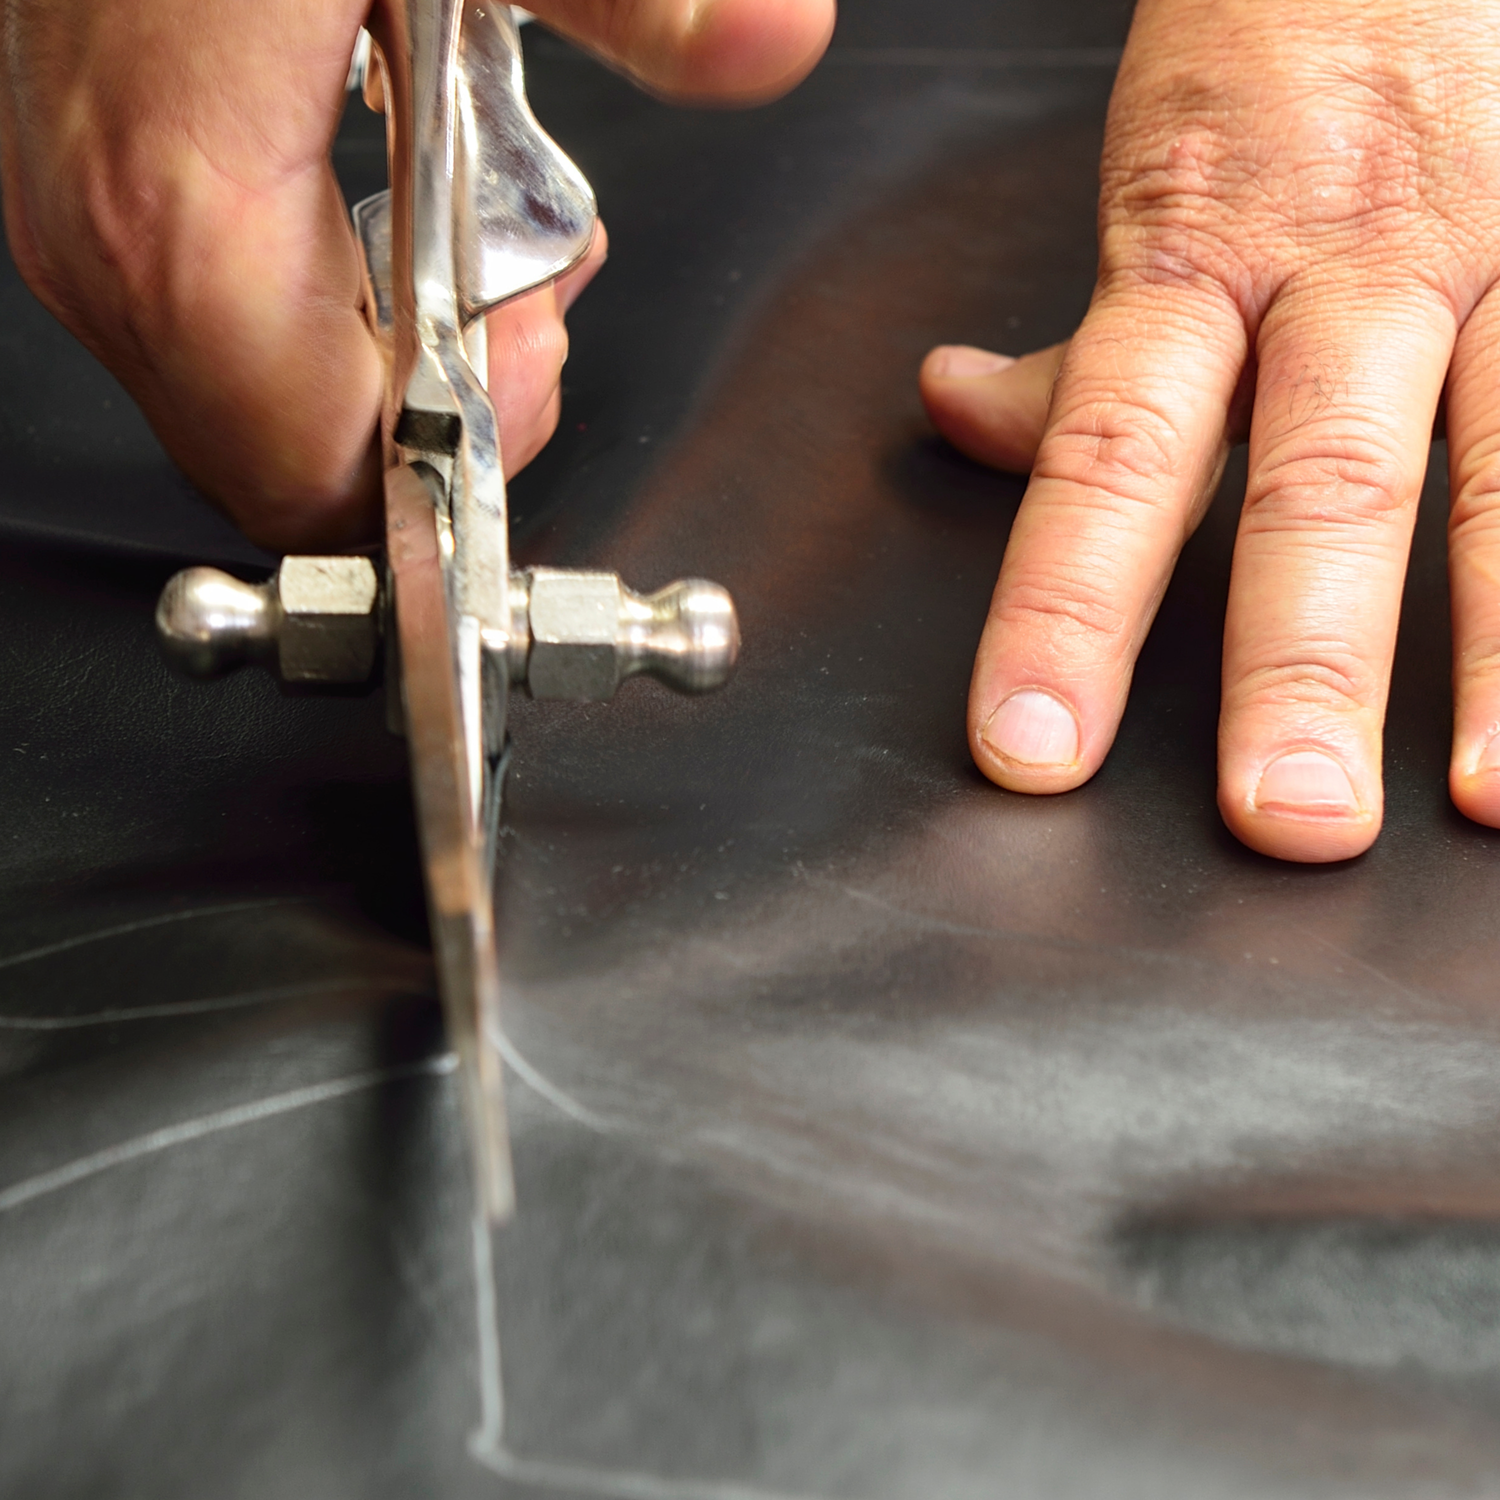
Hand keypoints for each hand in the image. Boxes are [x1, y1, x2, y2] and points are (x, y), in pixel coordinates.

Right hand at [0, 0, 831, 549]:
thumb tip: (773, 39)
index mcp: (187, 203)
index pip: (318, 480)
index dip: (447, 462)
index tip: (526, 365)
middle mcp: (106, 240)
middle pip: (293, 468)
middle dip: (434, 407)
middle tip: (511, 284)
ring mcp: (81, 224)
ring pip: (252, 412)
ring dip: (383, 358)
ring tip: (456, 223)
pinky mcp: (90, 196)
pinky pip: (214, 338)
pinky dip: (321, 311)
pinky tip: (385, 202)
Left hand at [920, 0, 1499, 862]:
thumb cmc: (1277, 55)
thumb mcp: (1150, 183)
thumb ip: (1072, 344)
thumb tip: (953, 411)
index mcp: (1202, 250)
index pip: (1110, 455)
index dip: (1065, 610)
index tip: (1035, 747)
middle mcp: (1358, 265)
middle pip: (1325, 481)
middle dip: (1306, 665)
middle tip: (1284, 819)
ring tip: (1484, 799)